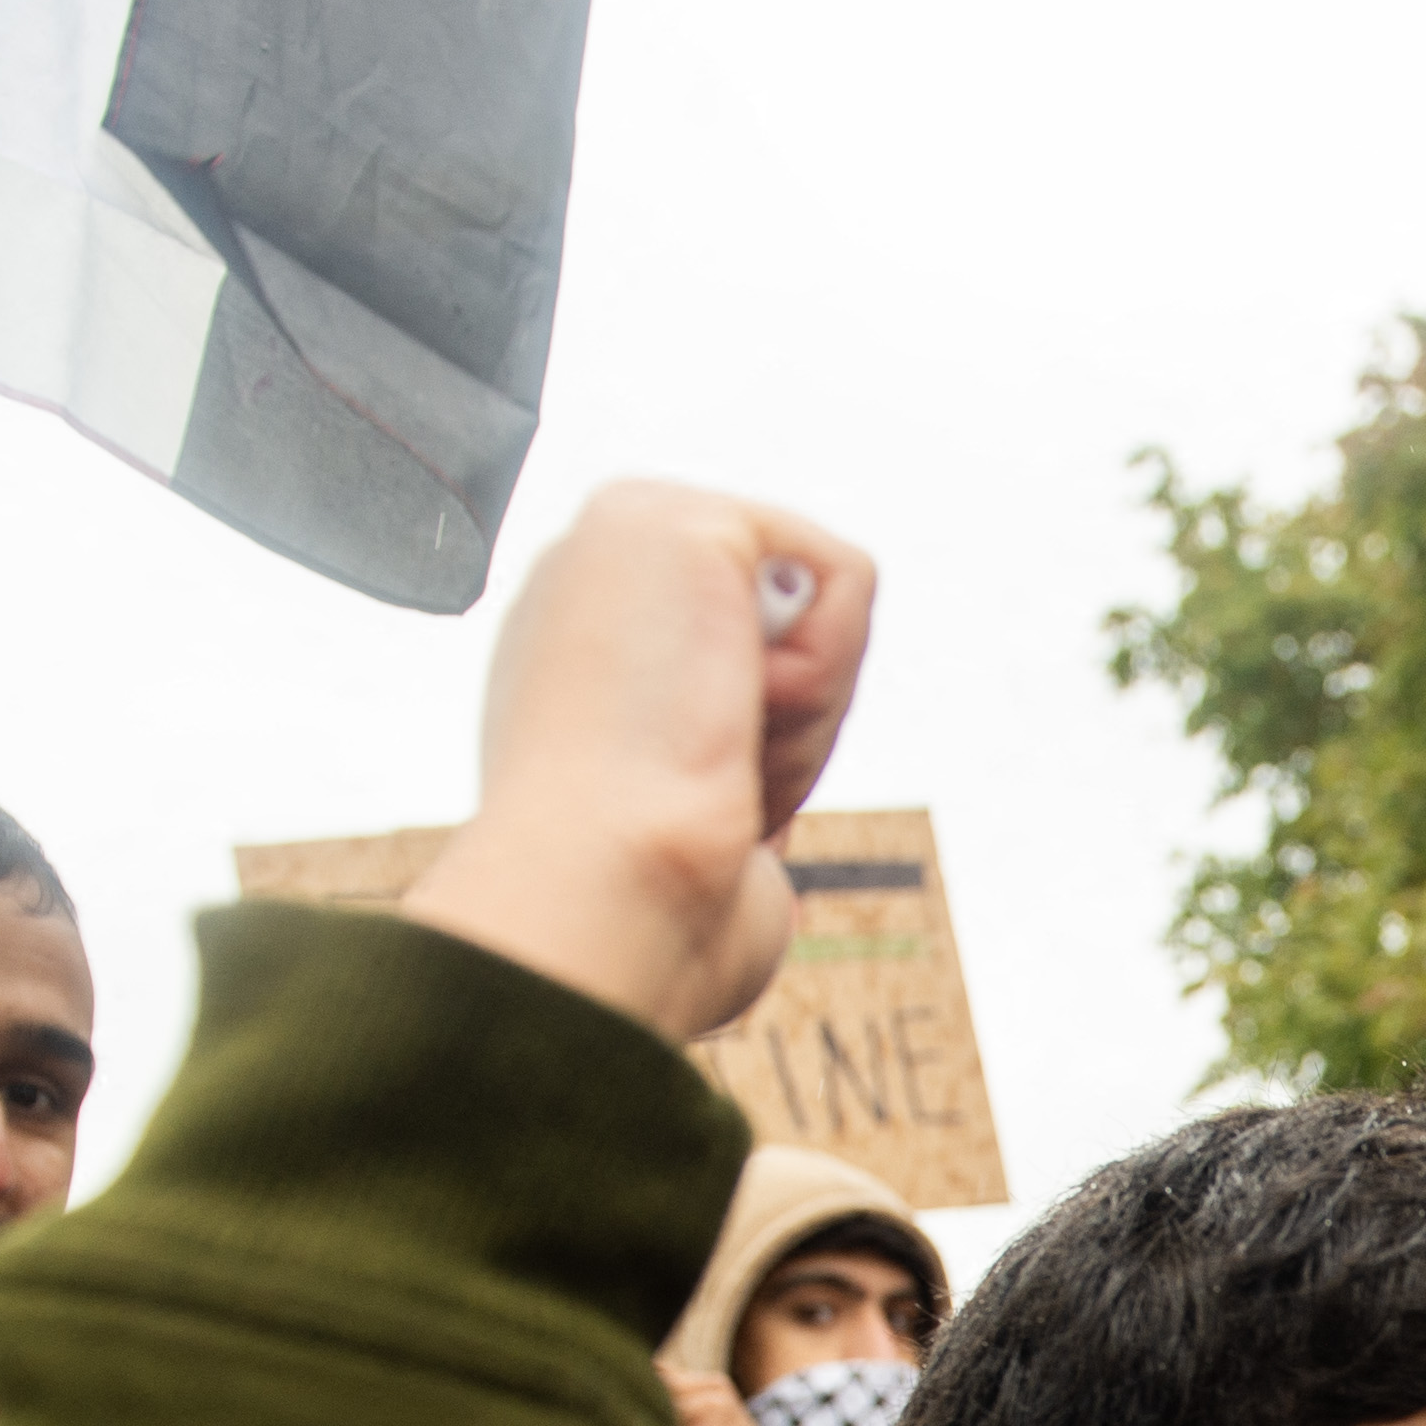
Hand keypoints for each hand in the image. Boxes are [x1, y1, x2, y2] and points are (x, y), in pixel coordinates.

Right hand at [405, 482, 873, 1043]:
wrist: (597, 899)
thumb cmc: (639, 913)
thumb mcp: (688, 824)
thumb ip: (717, 768)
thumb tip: (759, 787)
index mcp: (578, 663)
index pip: (737, 664)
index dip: (755, 752)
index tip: (688, 811)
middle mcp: (590, 583)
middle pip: (788, 626)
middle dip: (788, 723)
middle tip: (708, 787)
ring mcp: (623, 536)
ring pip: (821, 600)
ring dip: (809, 711)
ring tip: (713, 754)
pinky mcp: (678, 513)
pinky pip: (847, 577)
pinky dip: (826, 669)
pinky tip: (731, 706)